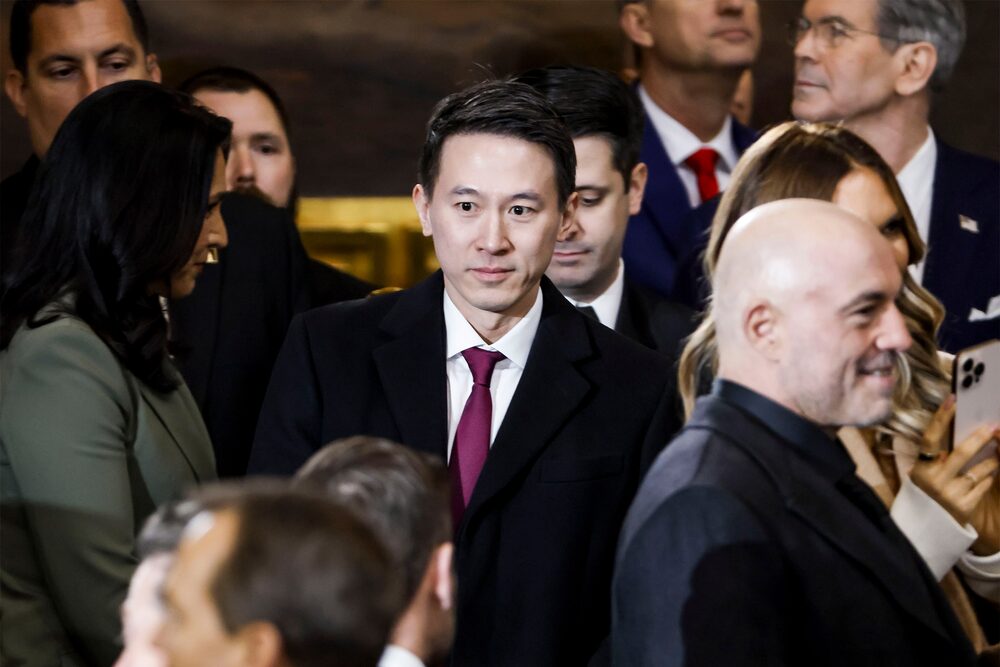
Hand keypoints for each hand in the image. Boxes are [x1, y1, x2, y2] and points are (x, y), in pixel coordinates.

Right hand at [909, 397, 999, 533]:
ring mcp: (950, 494)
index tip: (952, 400)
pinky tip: (989, 474)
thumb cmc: (929, 492)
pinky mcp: (965, 506)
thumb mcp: (925, 474)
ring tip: (997, 451)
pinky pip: (983, 485)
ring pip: (979, 470)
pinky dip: (988, 477)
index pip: (931, 438)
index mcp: (921, 468)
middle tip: (993, 426)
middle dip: (980, 438)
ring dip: (992, 459)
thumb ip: (937, 457)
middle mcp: (934, 481)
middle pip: (961, 453)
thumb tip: (956, 430)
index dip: (941, 418)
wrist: (929, 526)